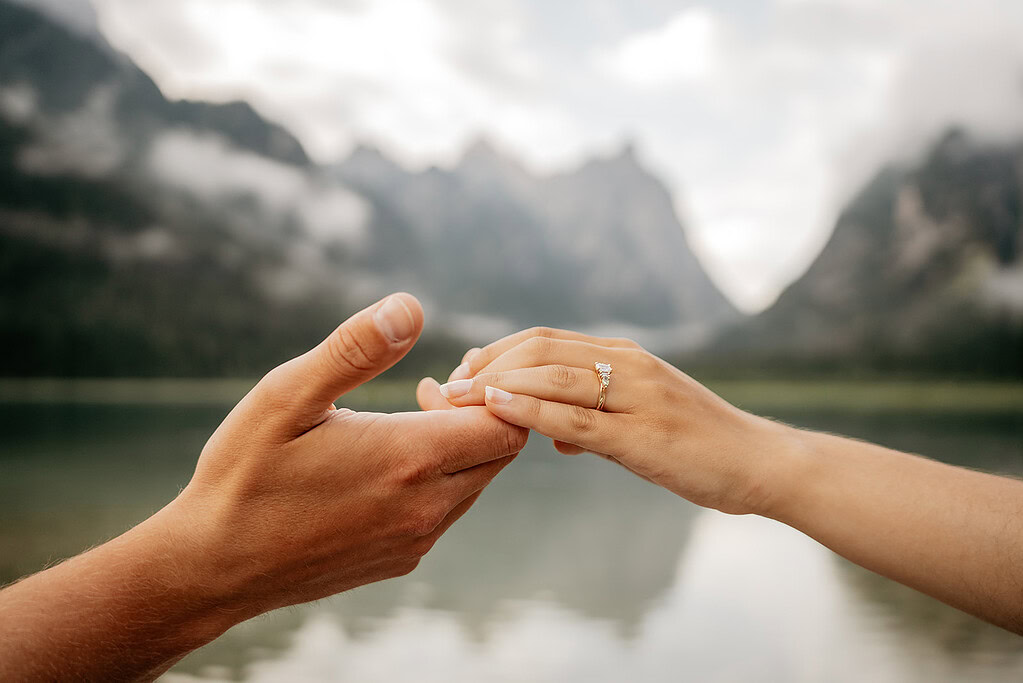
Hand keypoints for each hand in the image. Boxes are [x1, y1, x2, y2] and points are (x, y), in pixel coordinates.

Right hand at [162, 293, 528, 617]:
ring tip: (408, 419)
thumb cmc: (244, 475)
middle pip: (500, 453)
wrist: (212, 568)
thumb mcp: (287, 397)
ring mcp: (415, 540)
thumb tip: (410, 307)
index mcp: (410, 461)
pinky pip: (446, 513)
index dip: (489, 392)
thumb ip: (355, 350)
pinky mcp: (400, 560)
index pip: (505, 424)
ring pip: (475, 483)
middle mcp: (427, 508)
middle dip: (478, 415)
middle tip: (429, 388)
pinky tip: (389, 463)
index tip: (444, 375)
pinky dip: (438, 480)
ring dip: (457, 448)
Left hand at [434, 328, 798, 515]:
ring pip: (552, 376)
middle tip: (449, 386)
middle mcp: (628, 364)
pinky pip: (575, 417)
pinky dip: (529, 409)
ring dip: (497, 383)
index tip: (463, 371)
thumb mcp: (640, 423)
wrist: (761, 462)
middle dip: (487, 364)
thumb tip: (551, 434)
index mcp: (625, 356)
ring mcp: (637, 396)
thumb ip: (593, 422)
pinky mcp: (642, 435)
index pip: (546, 340)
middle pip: (540, 349)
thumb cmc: (700, 445)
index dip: (497, 351)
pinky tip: (498, 409)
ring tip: (458, 397)